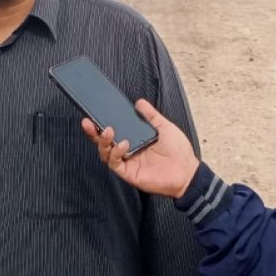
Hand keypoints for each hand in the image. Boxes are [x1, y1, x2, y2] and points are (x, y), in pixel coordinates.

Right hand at [81, 99, 199, 198]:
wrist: (187, 172)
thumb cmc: (179, 151)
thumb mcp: (164, 127)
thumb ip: (151, 115)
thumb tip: (138, 102)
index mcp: (135, 139)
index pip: (114, 130)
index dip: (102, 123)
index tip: (94, 113)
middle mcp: (128, 150)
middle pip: (104, 142)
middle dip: (93, 132)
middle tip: (88, 121)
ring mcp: (127, 162)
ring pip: (106, 153)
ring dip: (103, 142)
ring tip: (108, 130)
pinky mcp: (129, 173)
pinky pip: (114, 164)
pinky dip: (115, 153)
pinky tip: (123, 145)